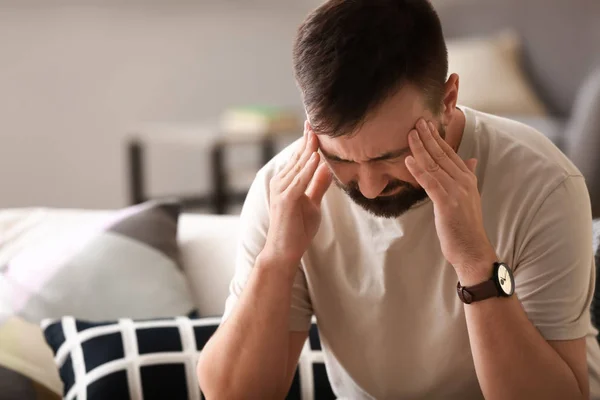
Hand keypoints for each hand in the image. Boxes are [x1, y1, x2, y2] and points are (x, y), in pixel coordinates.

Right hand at [263, 122, 332, 266]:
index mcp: (287, 181)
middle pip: (298, 156)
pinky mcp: (285, 200)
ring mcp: (281, 190)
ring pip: (299, 165)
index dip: (308, 140)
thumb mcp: (312, 203)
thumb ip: (318, 185)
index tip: (315, 124)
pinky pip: (299, 181)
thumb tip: (327, 166)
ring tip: (319, 132)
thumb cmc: (297, 229)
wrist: (284, 251)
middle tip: (316, 119)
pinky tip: (316, 156)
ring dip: (309, 148)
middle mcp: (281, 181)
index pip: (300, 156)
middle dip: (308, 138)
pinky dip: (308, 168)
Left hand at [405, 119, 496, 283]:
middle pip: (442, 154)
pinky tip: (409, 160)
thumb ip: (467, 177)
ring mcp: (456, 191)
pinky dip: (419, 170)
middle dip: (428, 137)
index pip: (450, 153)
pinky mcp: (447, 203)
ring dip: (421, 148)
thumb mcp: (469, 197)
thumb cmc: (466, 226)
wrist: (473, 250)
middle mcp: (463, 181)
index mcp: (467, 178)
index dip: (437, 138)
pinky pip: (430, 182)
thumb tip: (471, 160)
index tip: (426, 124)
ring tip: (410, 134)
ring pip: (435, 165)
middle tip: (416, 121)